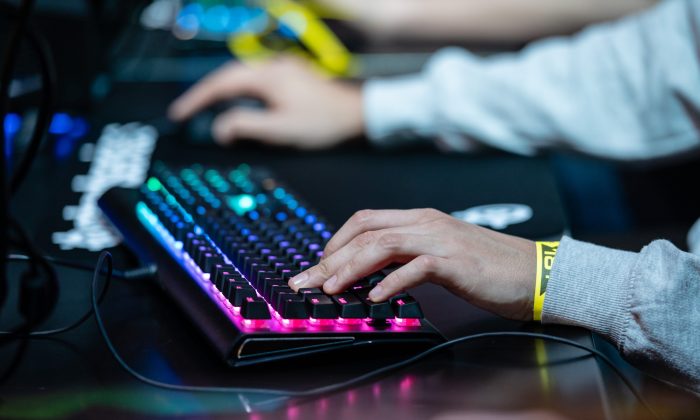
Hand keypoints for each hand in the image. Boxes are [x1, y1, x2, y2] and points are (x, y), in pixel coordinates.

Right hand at [168, 56, 363, 148]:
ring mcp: (283, 68)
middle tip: (185, 110)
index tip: (179, 113)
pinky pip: (255, 78)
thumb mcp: (281, 130)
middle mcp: (273, 66)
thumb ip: (247, 126)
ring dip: (221, 90)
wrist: (358, 114)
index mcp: (267, 76)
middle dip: (204, 92)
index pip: (221, 84)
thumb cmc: (324, 122)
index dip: (196, 99)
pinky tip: (237, 101)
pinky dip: (239, 90)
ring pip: (241, 75)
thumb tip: (220, 128)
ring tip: (205, 106)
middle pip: (228, 75)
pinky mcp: (291, 75)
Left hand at [289, 209, 536, 320]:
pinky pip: (414, 268)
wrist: (536, 272)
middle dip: (329, 257)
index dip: (336, 240)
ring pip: (382, 245)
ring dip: (349, 268)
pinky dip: (390, 283)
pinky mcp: (455, 262)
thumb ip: (408, 257)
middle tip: (305, 281)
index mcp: (421, 219)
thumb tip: (372, 274)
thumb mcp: (440, 256)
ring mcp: (441, 240)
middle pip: (365, 232)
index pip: (366, 220)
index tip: (318, 264)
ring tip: (329, 289)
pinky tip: (375, 298)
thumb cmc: (489, 268)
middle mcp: (426, 223)